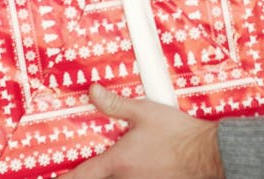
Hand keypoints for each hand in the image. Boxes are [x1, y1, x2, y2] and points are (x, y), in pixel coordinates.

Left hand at [64, 84, 223, 178]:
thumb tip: (93, 92)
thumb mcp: (144, 112)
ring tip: (137, 158)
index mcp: (117, 162)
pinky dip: (140, 174)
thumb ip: (115, 104)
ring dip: (120, 173)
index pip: (80, 176)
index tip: (54, 177)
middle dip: (99, 170)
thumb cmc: (180, 136)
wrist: (209, 154)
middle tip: (106, 158)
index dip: (64, 178)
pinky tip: (150, 164)